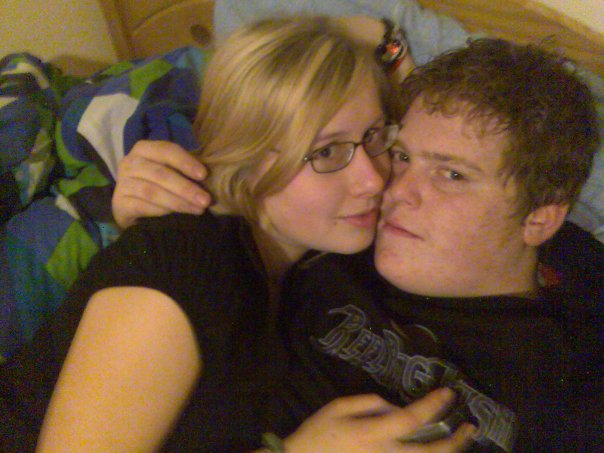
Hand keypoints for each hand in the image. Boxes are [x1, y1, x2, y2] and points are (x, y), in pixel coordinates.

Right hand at [112, 140, 211, 228]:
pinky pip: (142, 206)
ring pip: (152, 191)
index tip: (203, 175)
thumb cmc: (158, 185)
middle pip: (160, 173)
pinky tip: (176, 215)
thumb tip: (208, 177)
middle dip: (186, 187)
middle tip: (205, 200)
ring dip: (178, 201)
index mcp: (144, 149)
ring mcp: (122, 183)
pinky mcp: (119, 203)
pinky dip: (162, 211)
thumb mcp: (170, 172)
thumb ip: (184, 170)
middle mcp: (130, 162)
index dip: (185, 162)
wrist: (133, 208)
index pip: (166, 150)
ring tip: (198, 210)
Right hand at [282, 389, 475, 452]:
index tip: (448, 392)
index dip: (432, 405)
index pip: (411, 419)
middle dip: (454, 440)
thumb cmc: (317, 434)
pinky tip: (436, 452)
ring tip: (462, 441)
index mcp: (372, 434)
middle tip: (471, 426)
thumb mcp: (338, 407)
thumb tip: (395, 407)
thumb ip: (370, 403)